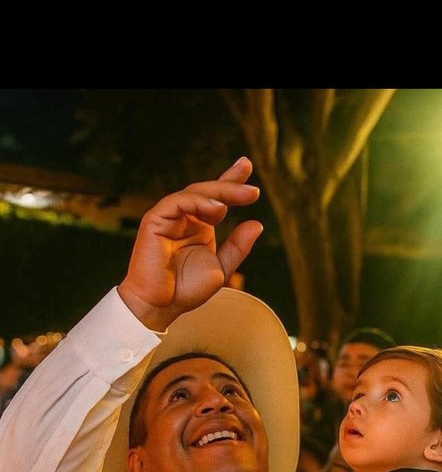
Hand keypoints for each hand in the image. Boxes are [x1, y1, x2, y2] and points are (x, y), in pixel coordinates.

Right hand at [118, 157, 261, 329]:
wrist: (160, 306)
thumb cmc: (185, 290)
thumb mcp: (220, 267)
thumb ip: (237, 247)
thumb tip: (257, 224)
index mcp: (198, 226)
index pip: (215, 198)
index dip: (230, 181)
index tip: (246, 165)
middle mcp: (183, 218)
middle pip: (206, 192)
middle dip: (231, 185)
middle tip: (254, 190)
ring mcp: (168, 217)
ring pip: (193, 193)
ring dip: (220, 192)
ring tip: (244, 197)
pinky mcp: (155, 219)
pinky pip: (177, 201)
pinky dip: (198, 202)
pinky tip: (218, 209)